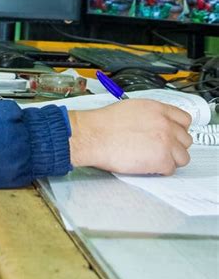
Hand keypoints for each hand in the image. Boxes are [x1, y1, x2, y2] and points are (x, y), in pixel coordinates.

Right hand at [68, 99, 192, 175]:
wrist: (93, 135)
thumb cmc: (104, 124)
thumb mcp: (131, 108)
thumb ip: (150, 115)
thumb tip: (157, 125)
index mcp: (157, 109)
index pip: (184, 119)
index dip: (178, 129)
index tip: (173, 135)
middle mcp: (165, 123)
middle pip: (186, 139)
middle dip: (175, 146)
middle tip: (160, 149)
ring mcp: (166, 142)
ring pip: (183, 157)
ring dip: (170, 159)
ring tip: (153, 159)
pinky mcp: (162, 160)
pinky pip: (171, 169)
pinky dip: (160, 170)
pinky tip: (147, 165)